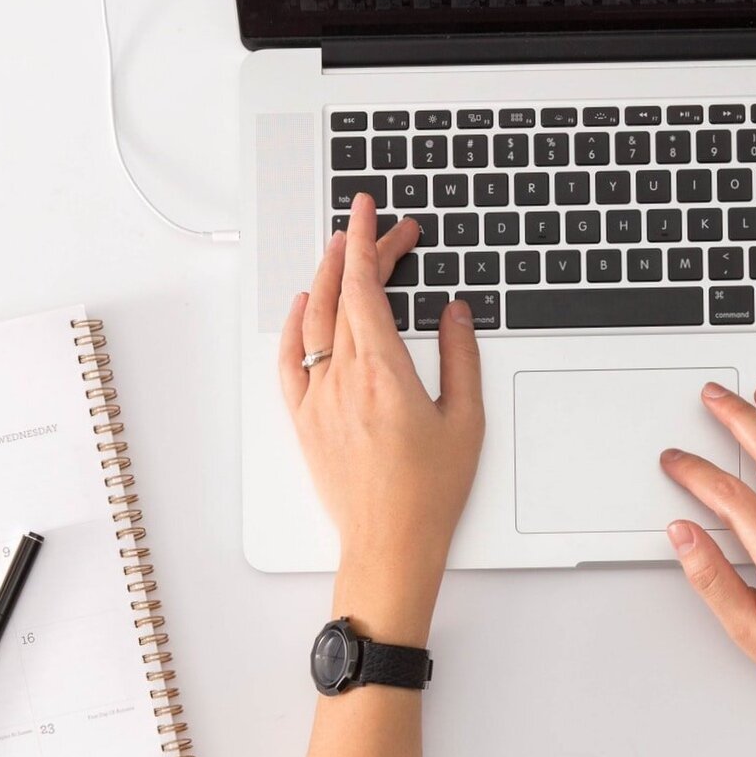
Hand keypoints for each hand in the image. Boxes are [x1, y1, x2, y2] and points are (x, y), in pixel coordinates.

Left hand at [278, 193, 484, 642]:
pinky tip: (304, 306)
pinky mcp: (305, 421)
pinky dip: (295, 326)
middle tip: (379, 229)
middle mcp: (343, 380)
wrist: (389, 543)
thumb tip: (454, 312)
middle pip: (341, 296)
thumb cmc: (429, 492)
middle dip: (358, 252)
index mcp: (383, 372)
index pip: (365, 288)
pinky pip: (290, 361)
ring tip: (341, 251)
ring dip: (325, 279)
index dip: (368, 243)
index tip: (371, 213)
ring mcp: (318, 399)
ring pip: (312, 321)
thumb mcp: (465, 419)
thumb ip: (461, 357)